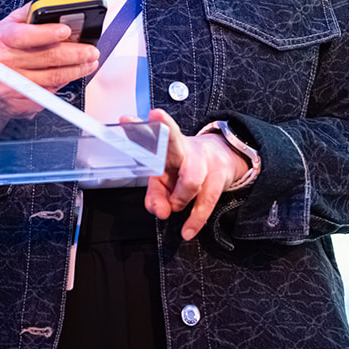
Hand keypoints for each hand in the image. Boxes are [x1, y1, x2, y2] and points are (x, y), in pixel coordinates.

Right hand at [0, 4, 99, 131]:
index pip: (25, 35)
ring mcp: (14, 85)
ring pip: (53, 77)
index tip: (66, 30)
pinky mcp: (23, 102)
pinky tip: (71, 74)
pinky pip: (50, 91)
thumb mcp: (6, 27)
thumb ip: (29, 14)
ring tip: (89, 62)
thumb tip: (54, 5)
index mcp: (2, 40)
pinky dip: (64, 82)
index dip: (47, 33)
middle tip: (91, 51)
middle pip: (47, 57)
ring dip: (76, 70)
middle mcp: (5, 63)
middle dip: (75, 54)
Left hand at [139, 108, 248, 240]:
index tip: (125, 119)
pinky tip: (187, 230)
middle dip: (165, 131)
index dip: (137, 129)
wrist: (223, 158)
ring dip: (178, 199)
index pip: (148, 136)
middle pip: (173, 138)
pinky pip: (206, 201)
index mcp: (164, 147)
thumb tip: (159, 211)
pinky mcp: (218, 178)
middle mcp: (182, 148)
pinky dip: (194, 220)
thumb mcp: (166, 178)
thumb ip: (156, 195)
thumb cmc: (186, 167)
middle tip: (156, 118)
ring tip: (174, 207)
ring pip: (191, 179)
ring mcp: (202, 161)